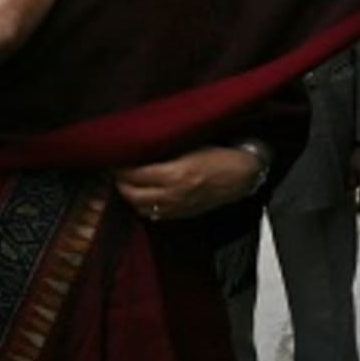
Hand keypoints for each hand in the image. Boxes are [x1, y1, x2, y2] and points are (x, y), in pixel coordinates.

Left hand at [115, 146, 261, 222]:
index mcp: (175, 173)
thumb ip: (163, 150)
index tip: (117, 158)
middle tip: (118, 170)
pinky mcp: (182, 215)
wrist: (242, 175)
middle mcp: (174, 194)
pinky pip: (154, 215)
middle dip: (122, 182)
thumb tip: (138, 148)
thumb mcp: (189, 145)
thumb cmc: (219, 155)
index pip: (135, 174)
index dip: (122, 167)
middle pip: (133, 194)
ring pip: (141, 207)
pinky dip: (144, 206)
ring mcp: (178, 207)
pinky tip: (144, 195)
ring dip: (131, 196)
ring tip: (128, 183)